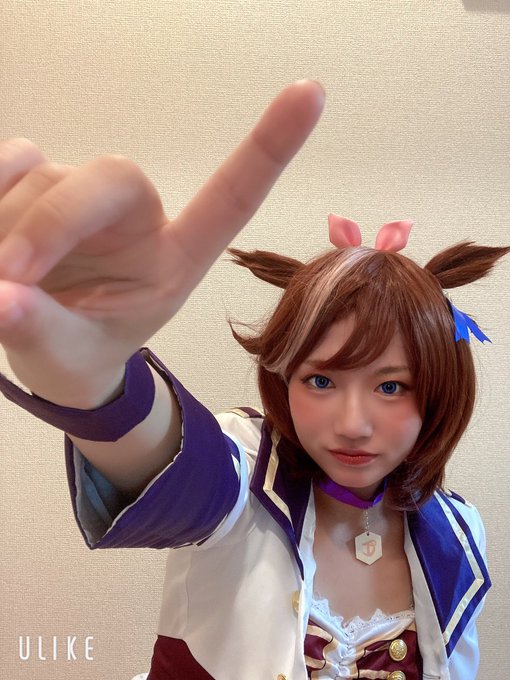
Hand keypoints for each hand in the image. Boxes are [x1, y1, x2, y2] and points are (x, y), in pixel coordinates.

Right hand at [0, 80, 324, 406]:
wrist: (52, 352)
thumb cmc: (81, 353)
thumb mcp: (67, 356)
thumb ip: (39, 330)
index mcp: (174, 259)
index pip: (230, 199)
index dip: (269, 148)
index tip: (311, 93)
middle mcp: (139, 219)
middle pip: (113, 177)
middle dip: (53, 223)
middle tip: (9, 277)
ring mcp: (91, 198)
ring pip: (46, 180)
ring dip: (11, 232)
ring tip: (8, 284)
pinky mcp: (44, 179)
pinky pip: (13, 161)